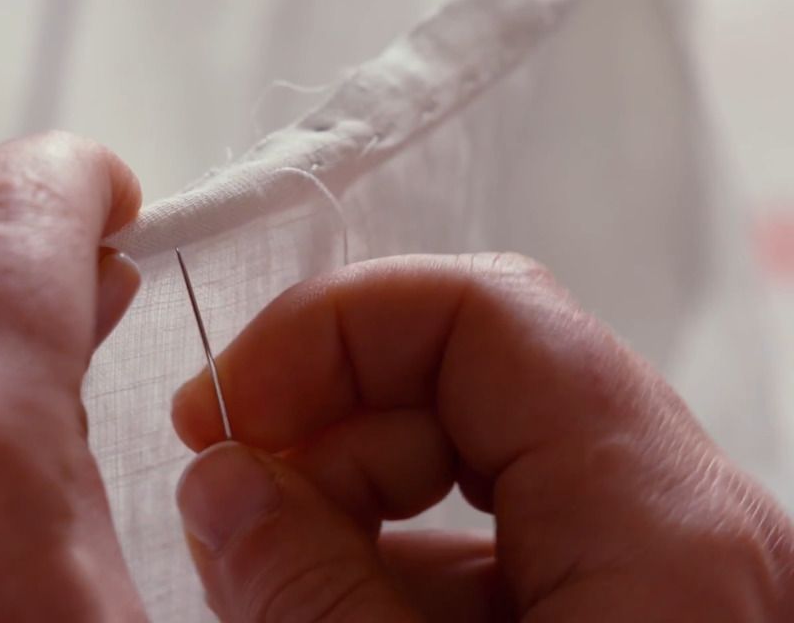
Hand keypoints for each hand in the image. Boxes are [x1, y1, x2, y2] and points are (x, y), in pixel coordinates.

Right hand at [172, 254, 793, 621]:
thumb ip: (312, 596)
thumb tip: (219, 486)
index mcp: (664, 524)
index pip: (487, 309)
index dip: (329, 329)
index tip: (224, 411)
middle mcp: (682, 521)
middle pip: (471, 378)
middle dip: (325, 430)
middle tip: (227, 512)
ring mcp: (659, 568)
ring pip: (474, 467)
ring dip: (349, 508)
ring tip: (268, 585)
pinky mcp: (632, 612)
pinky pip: (497, 547)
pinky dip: (398, 569)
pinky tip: (335, 614)